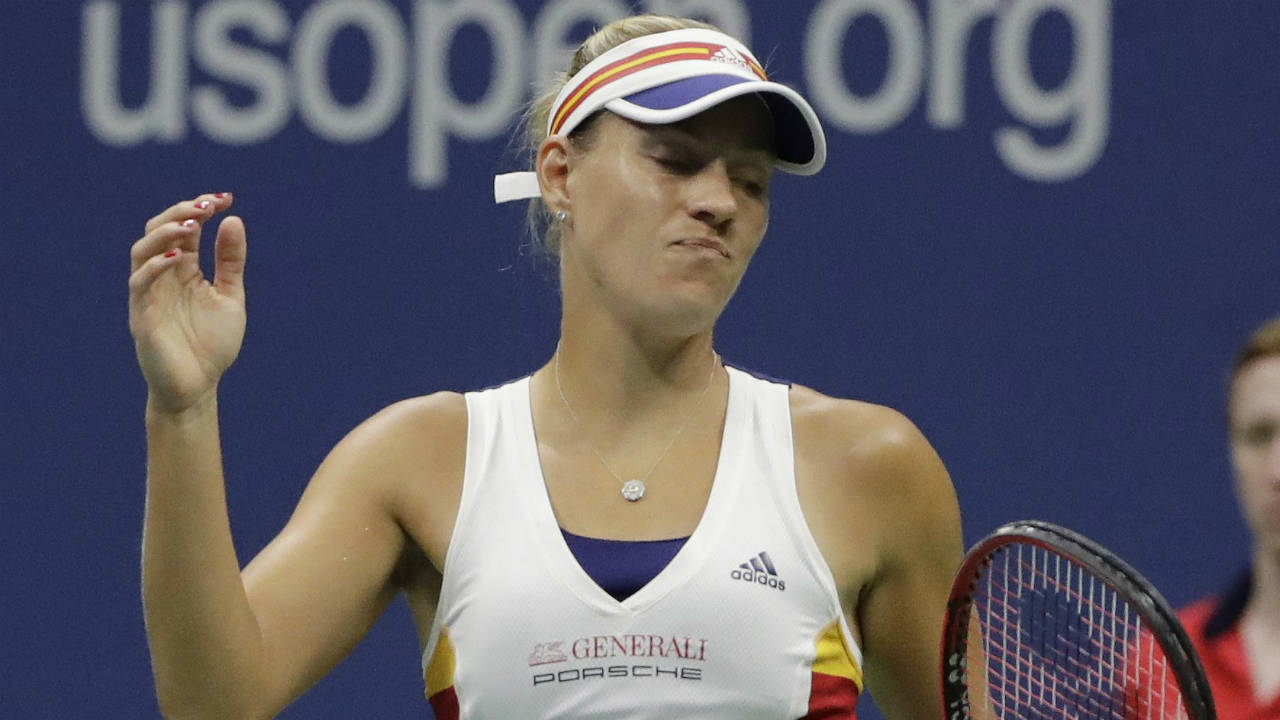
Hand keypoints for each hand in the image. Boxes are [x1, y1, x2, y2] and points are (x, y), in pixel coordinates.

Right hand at [129, 193, 245, 413]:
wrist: (198, 387)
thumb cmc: (211, 344)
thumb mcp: (230, 297)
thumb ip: (230, 262)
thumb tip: (233, 219)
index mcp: (185, 270)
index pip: (186, 229)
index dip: (200, 209)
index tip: (225, 197)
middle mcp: (164, 276)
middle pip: (159, 230)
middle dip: (181, 212)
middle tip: (206, 205)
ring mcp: (150, 293)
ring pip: (142, 250)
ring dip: (165, 232)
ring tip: (192, 224)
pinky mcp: (142, 314)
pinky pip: (140, 283)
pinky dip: (155, 265)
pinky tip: (178, 255)